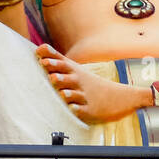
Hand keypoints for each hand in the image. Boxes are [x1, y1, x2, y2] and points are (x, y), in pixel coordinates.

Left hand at [35, 44, 151, 122]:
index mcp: (74, 72)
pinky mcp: (89, 110)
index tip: (40, 54)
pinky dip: (77, 109)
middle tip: (51, 76)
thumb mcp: (76, 69)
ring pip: (74, 94)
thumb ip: (58, 60)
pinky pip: (82, 110)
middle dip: (59, 76)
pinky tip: (72, 108)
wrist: (118, 97)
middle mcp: (79, 82)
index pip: (61, 63)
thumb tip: (40, 48)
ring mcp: (84, 96)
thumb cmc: (89, 83)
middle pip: (67, 77)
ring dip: (67, 93)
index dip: (51, 58)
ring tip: (62, 93)